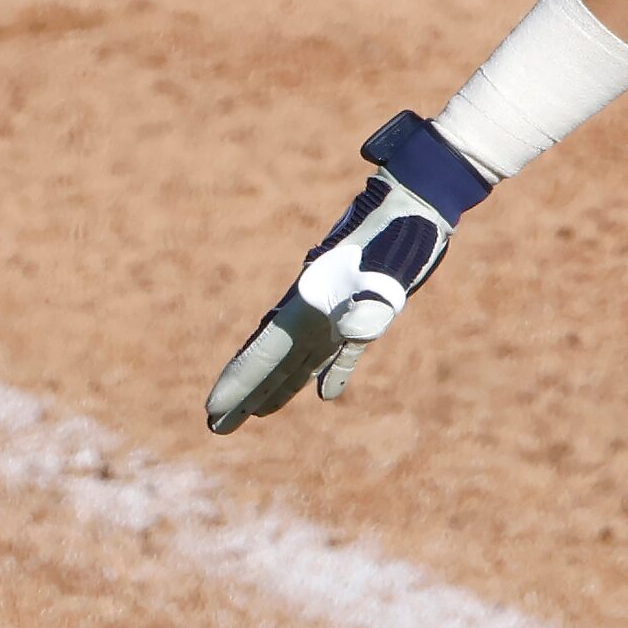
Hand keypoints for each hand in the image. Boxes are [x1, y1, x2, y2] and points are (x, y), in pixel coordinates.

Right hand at [204, 113, 488, 433]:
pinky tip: (326, 393)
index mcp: (312, 300)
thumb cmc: (399, 233)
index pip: (266, 351)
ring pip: (301, 355)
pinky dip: (333, 370)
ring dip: (280, 385)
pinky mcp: (366, 307)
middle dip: (247, 392)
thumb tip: (356, 333)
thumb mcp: (384, 268)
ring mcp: (338, 307)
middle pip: (274, 358)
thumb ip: (370, 305)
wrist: (415, 202)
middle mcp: (317, 307)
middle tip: (217, 425)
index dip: (239, 381)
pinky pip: (342, 348)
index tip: (212, 410)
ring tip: (255, 413)